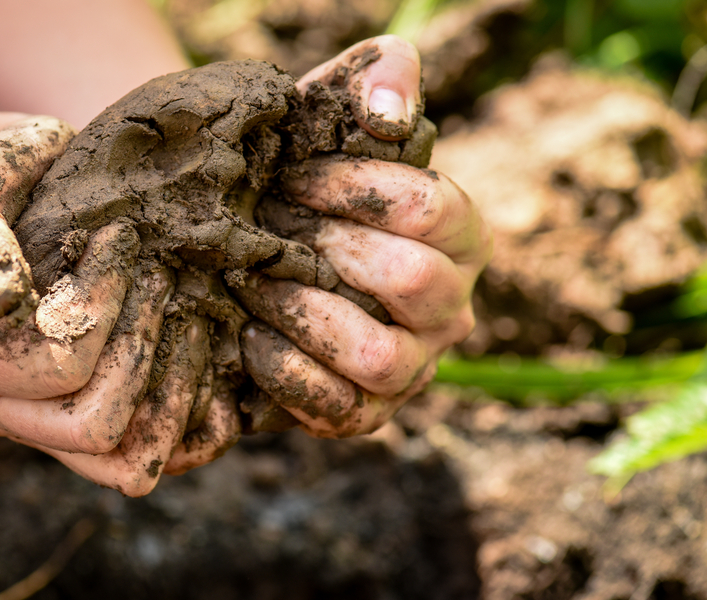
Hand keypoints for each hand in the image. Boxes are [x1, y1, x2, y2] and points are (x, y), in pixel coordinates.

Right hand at [0, 116, 205, 496]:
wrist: (39, 202)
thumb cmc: (15, 183)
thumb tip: (0, 294)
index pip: (55, 365)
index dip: (101, 304)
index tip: (121, 238)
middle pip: (93, 427)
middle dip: (145, 347)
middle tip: (164, 279)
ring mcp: (45, 434)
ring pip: (127, 464)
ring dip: (177, 391)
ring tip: (190, 318)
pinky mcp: (92, 440)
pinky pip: (156, 463)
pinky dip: (195, 424)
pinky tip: (206, 361)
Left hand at [231, 36, 492, 438]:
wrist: (254, 247)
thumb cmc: (301, 178)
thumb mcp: (335, 113)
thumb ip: (381, 77)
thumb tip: (389, 110)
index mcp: (461, 236)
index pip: (434, 209)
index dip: (357, 190)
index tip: (293, 178)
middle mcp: (449, 308)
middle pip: (413, 280)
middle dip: (328, 248)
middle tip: (269, 228)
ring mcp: (412, 368)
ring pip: (379, 356)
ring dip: (304, 313)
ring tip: (251, 281)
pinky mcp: (366, 413)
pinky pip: (338, 408)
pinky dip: (285, 372)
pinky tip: (249, 335)